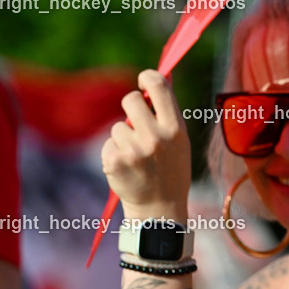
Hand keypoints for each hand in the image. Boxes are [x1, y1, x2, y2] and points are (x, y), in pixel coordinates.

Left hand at [101, 70, 190, 220]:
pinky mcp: (116, 161)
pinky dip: (114, 154)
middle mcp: (156, 137)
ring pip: (118, 126)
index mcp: (175, 129)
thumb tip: (152, 86)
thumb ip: (167, 117)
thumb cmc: (171, 172)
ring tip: (137, 158)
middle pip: (130, 99)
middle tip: (136, 123)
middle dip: (130, 107)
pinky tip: (127, 168)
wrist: (159, 210)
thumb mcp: (179, 144)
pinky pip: (108, 144)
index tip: (143, 80)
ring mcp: (134, 150)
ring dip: (123, 138)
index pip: (159, 87)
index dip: (148, 77)